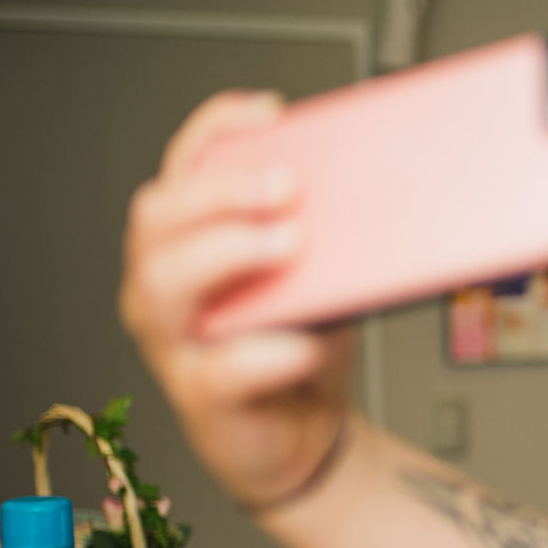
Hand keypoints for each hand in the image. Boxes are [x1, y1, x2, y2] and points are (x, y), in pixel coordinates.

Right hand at [119, 91, 354, 510]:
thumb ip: (331, 232)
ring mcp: (174, 338)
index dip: (217, 128)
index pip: (184, 162)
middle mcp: (165, 278)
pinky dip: (267, 353)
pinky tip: (305, 344)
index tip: (267, 112)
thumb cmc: (305, 341)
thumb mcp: (323, 275)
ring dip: (230, 253)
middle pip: (161, 213)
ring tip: (290, 246)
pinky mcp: (201, 395)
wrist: (309, 435)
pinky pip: (219, 370)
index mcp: (192, 235)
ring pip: (166, 283)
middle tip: (286, 186)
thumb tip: (386, 180)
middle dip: (222, 190)